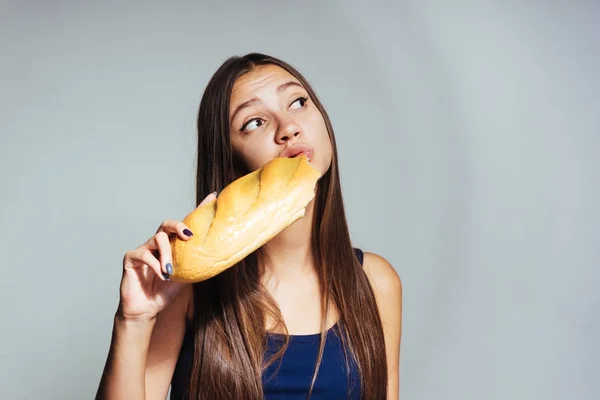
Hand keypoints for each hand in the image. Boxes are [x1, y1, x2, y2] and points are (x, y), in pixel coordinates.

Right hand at [117, 192, 216, 320]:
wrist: (147, 309)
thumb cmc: (165, 292)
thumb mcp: (186, 276)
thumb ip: (195, 263)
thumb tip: (218, 255)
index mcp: (172, 245)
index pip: (184, 225)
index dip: (198, 210)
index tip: (213, 197)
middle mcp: (158, 243)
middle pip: (166, 224)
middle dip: (178, 225)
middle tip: (188, 235)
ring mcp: (144, 248)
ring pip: (157, 238)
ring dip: (167, 254)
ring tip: (171, 271)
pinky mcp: (131, 258)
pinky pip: (143, 254)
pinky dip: (154, 264)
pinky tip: (162, 275)